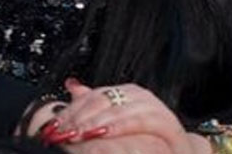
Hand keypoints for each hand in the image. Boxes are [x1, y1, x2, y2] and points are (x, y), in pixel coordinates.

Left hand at [41, 78, 203, 152]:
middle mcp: (139, 96)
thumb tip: (71, 84)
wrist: (179, 151)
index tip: (53, 125)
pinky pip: (141, 121)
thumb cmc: (147, 138)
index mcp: (125, 93)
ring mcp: (155, 107)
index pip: (91, 95)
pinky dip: (121, 126)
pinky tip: (105, 133)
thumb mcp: (117, 122)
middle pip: (102, 100)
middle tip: (62, 132)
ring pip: (119, 109)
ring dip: (96, 122)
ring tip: (78, 134)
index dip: (71, 110)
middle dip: (79, 117)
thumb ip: (94, 105)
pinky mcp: (168, 124)